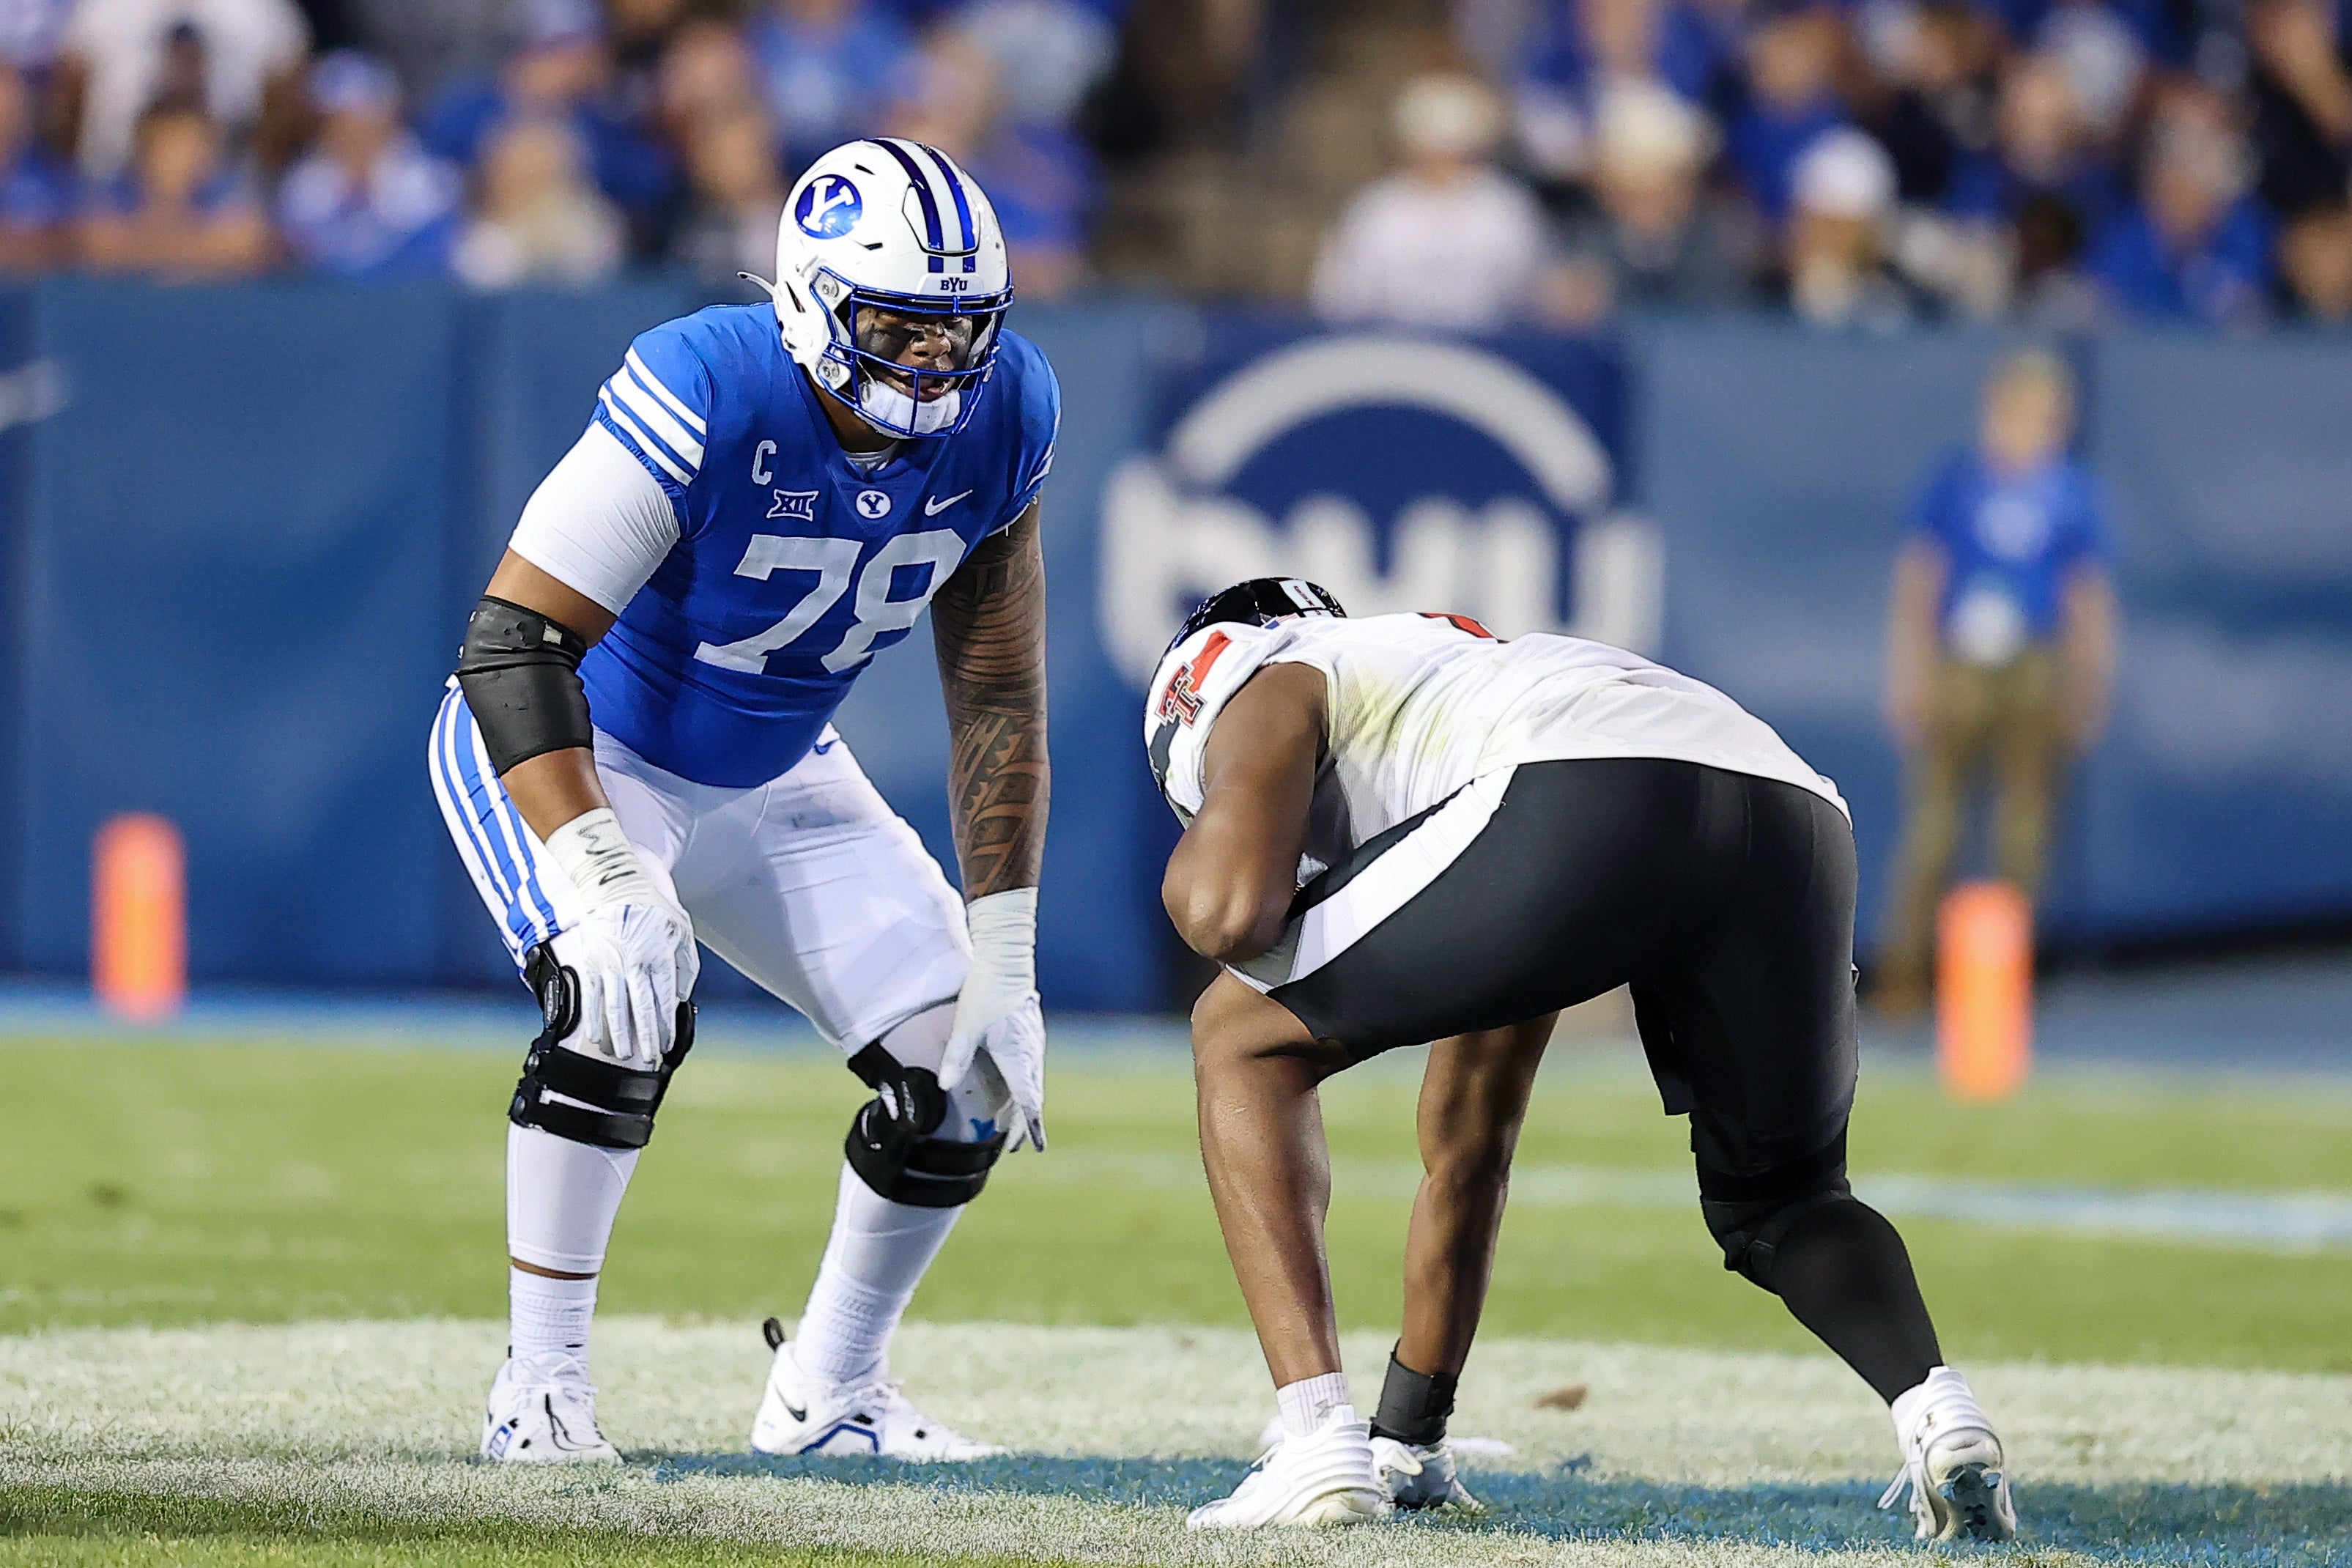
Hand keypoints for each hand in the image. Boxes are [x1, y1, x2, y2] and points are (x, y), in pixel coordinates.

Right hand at [548, 899, 697, 1069]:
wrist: (616, 884)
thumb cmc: (654, 908)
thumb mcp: (682, 930)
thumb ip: (686, 965)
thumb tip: (680, 998)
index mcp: (661, 955)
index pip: (664, 1000)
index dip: (665, 1026)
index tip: (665, 1045)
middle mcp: (636, 962)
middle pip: (641, 1009)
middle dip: (646, 1037)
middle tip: (648, 1059)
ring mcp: (611, 963)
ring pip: (616, 1007)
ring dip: (620, 1034)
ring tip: (624, 1055)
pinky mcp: (592, 961)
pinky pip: (592, 996)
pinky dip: (594, 1018)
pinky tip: (597, 1036)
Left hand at [938, 888, 1045, 1149]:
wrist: (1006, 958)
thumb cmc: (986, 990)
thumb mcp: (966, 1024)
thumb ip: (956, 1057)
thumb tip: (944, 1086)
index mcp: (1017, 1056)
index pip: (1027, 1101)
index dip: (1028, 1126)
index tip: (1031, 1147)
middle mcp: (1030, 1053)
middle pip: (1032, 1096)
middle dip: (1024, 1122)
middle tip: (1015, 1145)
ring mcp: (1032, 1043)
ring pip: (1032, 1082)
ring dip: (1023, 1104)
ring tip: (1010, 1123)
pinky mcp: (1029, 1032)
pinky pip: (1030, 1068)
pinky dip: (1024, 1085)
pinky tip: (1014, 1087)